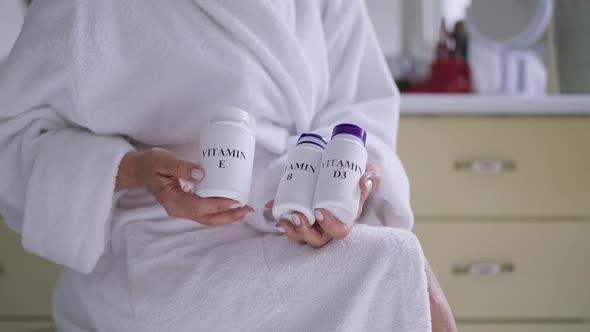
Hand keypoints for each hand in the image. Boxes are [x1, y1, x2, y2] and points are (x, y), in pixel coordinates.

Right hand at [116, 148, 253, 225]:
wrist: (140, 170)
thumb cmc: (150, 164)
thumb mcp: (163, 161)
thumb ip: (181, 167)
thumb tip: (202, 174)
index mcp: (173, 201)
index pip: (200, 207)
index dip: (218, 205)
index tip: (235, 200)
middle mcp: (179, 209)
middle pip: (208, 218)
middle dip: (229, 216)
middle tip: (248, 209)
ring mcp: (183, 209)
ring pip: (208, 218)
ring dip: (227, 215)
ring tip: (245, 209)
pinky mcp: (187, 204)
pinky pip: (206, 211)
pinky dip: (220, 210)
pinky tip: (232, 203)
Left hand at [270, 160, 380, 247]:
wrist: (344, 162)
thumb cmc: (359, 172)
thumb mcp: (370, 173)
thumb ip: (371, 176)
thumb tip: (363, 181)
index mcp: (346, 219)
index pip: (339, 231)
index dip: (329, 226)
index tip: (319, 210)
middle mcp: (329, 223)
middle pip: (317, 238)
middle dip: (304, 232)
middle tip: (297, 215)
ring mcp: (315, 219)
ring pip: (301, 234)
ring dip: (290, 230)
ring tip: (281, 220)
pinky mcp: (303, 210)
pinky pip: (290, 218)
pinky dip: (279, 212)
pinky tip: (271, 206)